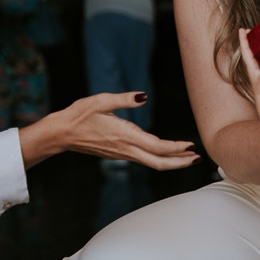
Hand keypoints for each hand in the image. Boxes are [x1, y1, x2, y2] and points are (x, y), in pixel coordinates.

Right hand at [19, 93, 201, 170]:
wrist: (61, 133)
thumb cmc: (79, 115)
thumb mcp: (100, 100)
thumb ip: (124, 99)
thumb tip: (143, 96)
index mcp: (125, 136)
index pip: (157, 146)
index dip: (176, 148)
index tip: (191, 146)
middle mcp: (126, 149)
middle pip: (159, 162)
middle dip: (180, 162)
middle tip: (198, 158)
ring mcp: (123, 154)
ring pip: (152, 163)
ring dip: (172, 162)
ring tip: (188, 157)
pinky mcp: (119, 154)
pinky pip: (144, 160)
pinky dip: (160, 159)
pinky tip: (167, 154)